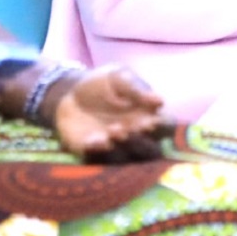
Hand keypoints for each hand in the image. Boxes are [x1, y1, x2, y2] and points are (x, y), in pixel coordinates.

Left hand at [50, 65, 167, 161]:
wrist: (70, 93)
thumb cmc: (103, 83)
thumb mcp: (119, 77)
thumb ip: (136, 89)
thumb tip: (159, 100)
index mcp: (147, 115)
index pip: (165, 126)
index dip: (162, 127)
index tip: (152, 120)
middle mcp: (135, 135)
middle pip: (149, 149)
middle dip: (141, 141)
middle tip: (132, 127)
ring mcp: (115, 146)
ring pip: (126, 157)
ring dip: (122, 147)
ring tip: (113, 129)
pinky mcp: (93, 152)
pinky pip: (99, 159)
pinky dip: (99, 151)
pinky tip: (96, 139)